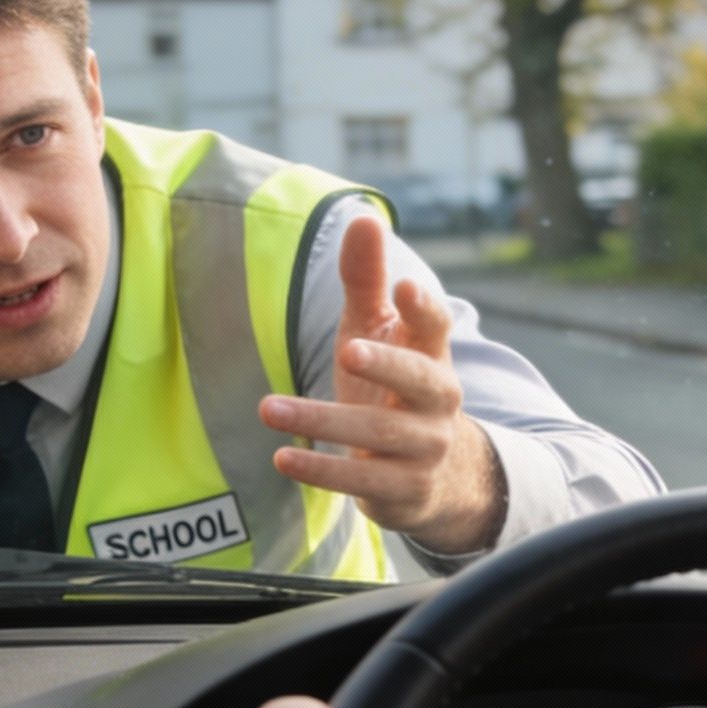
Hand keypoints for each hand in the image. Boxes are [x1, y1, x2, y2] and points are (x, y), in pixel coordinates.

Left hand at [259, 215, 505, 554]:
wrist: (436, 476)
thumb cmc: (392, 386)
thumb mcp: (377, 331)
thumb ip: (366, 280)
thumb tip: (363, 217)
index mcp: (433, 354)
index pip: (437, 326)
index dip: (424, 308)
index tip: (405, 286)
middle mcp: (438, 401)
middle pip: (419, 380)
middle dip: (386, 365)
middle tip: (348, 350)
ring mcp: (425, 448)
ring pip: (378, 433)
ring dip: (321, 420)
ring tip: (268, 409)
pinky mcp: (404, 490)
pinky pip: (362, 480)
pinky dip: (321, 469)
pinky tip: (282, 458)